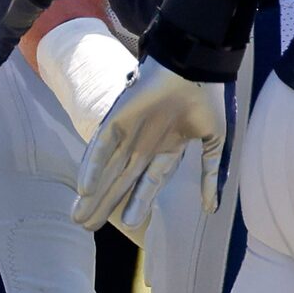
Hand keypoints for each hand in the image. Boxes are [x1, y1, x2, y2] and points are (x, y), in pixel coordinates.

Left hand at [73, 58, 226, 233]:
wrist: (196, 67)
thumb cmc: (209, 99)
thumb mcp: (215, 142)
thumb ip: (210, 175)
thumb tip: (211, 209)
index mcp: (166, 149)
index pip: (147, 183)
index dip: (137, 203)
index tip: (129, 224)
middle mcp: (144, 145)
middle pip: (120, 182)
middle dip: (104, 204)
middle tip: (86, 226)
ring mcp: (128, 134)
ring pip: (106, 171)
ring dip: (93, 193)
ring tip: (79, 216)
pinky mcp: (115, 120)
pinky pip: (101, 148)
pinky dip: (92, 167)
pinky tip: (84, 188)